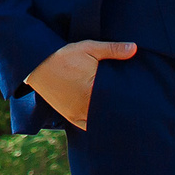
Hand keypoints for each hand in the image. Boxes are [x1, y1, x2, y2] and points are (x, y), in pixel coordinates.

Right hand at [23, 39, 138, 129]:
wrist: (36, 65)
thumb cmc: (64, 56)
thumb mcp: (88, 48)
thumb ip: (113, 49)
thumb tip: (134, 48)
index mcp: (94, 90)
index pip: (118, 100)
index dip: (129, 101)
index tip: (138, 98)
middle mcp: (86, 106)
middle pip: (110, 113)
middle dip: (120, 110)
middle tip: (133, 108)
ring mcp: (78, 113)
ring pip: (100, 122)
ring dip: (108, 118)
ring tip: (120, 114)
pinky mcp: (70, 117)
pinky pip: (88, 126)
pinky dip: (96, 125)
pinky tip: (104, 121)